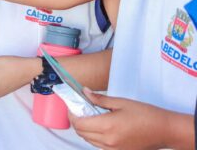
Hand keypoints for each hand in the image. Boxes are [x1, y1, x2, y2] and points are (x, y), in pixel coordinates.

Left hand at [70, 90, 190, 149]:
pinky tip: (100, 126)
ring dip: (84, 129)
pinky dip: (93, 137)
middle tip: (79, 109)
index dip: (72, 114)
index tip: (71, 106)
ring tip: (89, 117)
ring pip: (88, 140)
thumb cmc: (146, 114)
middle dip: (76, 121)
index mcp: (107, 127)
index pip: (79, 123)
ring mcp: (113, 149)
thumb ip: (99, 99)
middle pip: (81, 133)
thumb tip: (84, 92)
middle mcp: (108, 141)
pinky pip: (98, 146)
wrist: (165, 130)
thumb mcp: (121, 102)